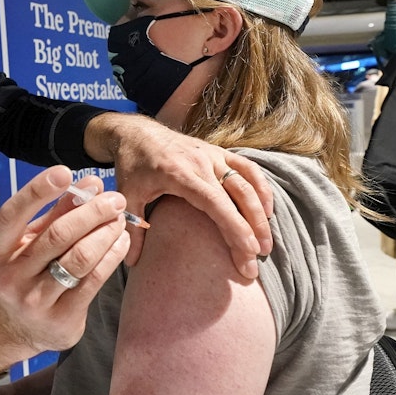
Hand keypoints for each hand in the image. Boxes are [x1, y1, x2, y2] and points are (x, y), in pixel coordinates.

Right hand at [0, 165, 129, 351]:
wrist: (20, 328)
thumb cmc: (26, 272)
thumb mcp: (30, 241)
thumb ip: (56, 213)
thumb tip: (89, 184)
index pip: (12, 215)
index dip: (38, 191)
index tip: (65, 172)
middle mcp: (9, 277)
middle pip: (57, 235)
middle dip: (91, 212)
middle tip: (114, 199)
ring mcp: (34, 300)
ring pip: (79, 257)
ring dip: (105, 233)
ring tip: (120, 219)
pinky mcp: (61, 317)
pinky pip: (93, 279)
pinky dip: (111, 255)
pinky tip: (120, 241)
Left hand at [84, 112, 272, 277]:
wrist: (135, 132)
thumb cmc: (131, 165)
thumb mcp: (128, 195)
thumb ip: (132, 227)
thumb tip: (132, 263)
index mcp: (180, 174)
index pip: (215, 203)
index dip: (235, 228)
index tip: (248, 252)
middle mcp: (201, 162)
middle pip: (238, 196)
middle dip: (253, 230)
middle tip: (258, 260)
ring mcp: (213, 155)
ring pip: (248, 182)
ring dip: (262, 212)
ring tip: (267, 243)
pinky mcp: (218, 152)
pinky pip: (248, 168)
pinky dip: (261, 188)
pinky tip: (267, 211)